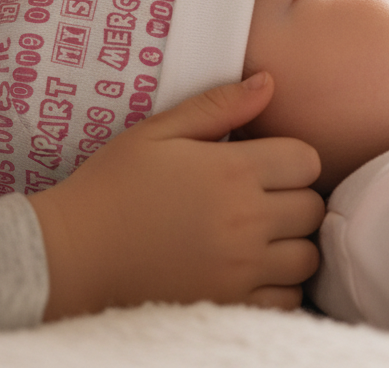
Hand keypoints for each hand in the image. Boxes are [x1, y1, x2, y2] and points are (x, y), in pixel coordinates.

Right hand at [27, 71, 324, 319]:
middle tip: (260, 193)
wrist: (75, 252)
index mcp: (232, 171)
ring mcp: (241, 269)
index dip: (290, 155)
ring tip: (258, 230)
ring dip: (291, 241)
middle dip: (294, 196)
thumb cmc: (114, 184)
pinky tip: (249, 266)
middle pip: (313, 208)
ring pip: (307, 257)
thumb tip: (268, 83)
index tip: (264, 159)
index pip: (306, 160)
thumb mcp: (159, 130)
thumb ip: (218, 105)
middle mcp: (246, 221)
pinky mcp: (230, 305)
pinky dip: (278, 284)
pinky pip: (286, 299)